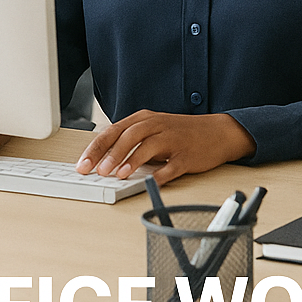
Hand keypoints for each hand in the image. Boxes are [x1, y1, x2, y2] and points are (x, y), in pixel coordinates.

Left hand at [75, 110, 253, 184]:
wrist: (218, 132)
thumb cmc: (180, 133)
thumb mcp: (152, 130)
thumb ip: (130, 142)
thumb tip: (103, 160)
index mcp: (144, 119)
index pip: (113, 131)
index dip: (95, 148)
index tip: (82, 164)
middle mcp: (156, 125)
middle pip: (127, 135)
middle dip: (109, 154)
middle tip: (96, 171)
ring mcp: (173, 139)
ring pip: (147, 146)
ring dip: (130, 160)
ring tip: (118, 175)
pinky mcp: (188, 154)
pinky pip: (172, 165)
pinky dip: (160, 174)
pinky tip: (150, 182)